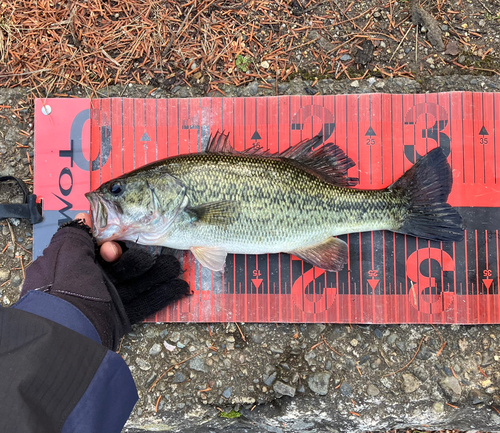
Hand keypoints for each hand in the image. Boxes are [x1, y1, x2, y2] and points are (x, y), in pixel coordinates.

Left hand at [21, 214, 190, 348]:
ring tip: (177, 267)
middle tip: (161, 254)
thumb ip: (76, 234)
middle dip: (143, 258)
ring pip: (137, 282)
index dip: (111, 244)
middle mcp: (90, 281)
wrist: (69, 338)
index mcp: (74, 264)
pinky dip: (162, 296)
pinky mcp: (119, 317)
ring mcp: (106, 300)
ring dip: (158, 274)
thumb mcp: (66, 255)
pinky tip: (180, 288)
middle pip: (122, 264)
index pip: (99, 248)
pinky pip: (143, 303)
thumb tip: (86, 216)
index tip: (113, 249)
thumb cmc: (67, 291)